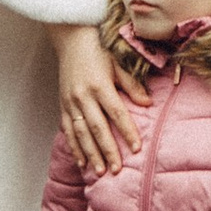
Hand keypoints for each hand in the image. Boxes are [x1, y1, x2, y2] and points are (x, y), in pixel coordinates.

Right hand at [51, 21, 148, 175]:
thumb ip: (132, 83)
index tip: (137, 148)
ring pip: (81, 133)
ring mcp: (71, 102)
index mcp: (100, 84)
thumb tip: (148, 103)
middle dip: (108, 150)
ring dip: (91, 154)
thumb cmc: (99, 49)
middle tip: (116, 170)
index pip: (116, 113)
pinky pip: (68, 130)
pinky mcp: (63, 104)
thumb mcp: (118, 61)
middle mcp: (83, 96)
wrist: (71, 39)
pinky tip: (81, 161)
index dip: (127, 131)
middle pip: (97, 128)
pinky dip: (74, 147)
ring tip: (99, 171)